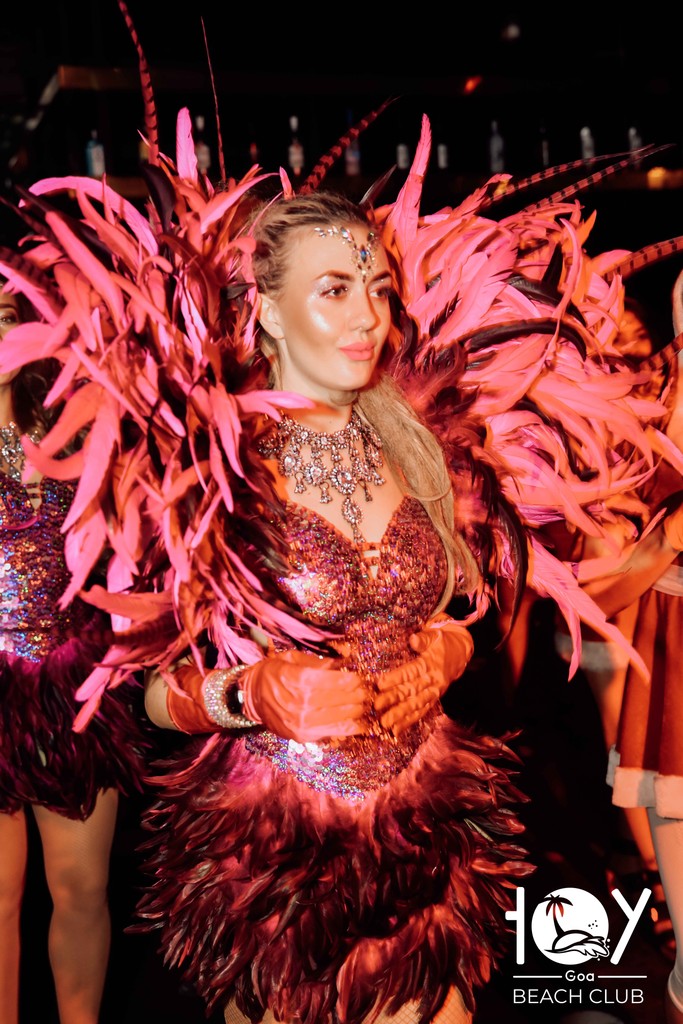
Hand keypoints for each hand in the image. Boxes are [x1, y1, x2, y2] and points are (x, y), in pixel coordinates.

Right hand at [240, 649, 368, 742]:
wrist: (251, 697)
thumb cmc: (274, 673)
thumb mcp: (293, 658)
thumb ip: (319, 662)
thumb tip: (345, 663)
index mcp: (301, 680)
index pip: (338, 681)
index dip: (354, 679)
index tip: (359, 677)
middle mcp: (302, 703)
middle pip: (343, 699)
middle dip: (359, 694)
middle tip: (365, 690)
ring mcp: (303, 722)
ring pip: (342, 718)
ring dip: (357, 711)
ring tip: (364, 705)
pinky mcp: (303, 736)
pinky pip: (334, 733)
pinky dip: (349, 728)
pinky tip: (358, 722)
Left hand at [373, 614, 473, 735]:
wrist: (461, 652)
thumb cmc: (442, 642)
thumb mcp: (435, 635)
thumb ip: (424, 638)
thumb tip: (413, 640)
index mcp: (431, 663)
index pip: (411, 672)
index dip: (396, 678)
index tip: (380, 684)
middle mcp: (433, 680)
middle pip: (412, 691)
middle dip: (394, 699)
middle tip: (376, 706)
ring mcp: (435, 691)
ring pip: (417, 705)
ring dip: (400, 715)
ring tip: (385, 723)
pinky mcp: (434, 699)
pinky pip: (422, 712)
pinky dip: (409, 721)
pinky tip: (396, 730)